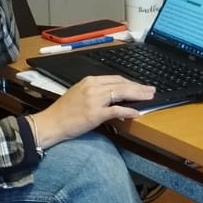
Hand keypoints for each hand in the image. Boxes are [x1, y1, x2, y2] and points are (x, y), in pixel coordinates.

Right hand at [31, 75, 156, 148]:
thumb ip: (96, 93)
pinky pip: (115, 110)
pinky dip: (128, 110)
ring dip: (138, 95)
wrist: (50, 123)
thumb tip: (114, 97)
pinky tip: (137, 112)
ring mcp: (94, 100)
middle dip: (139, 87)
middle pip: (121, 84)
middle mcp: (92, 87)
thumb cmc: (63, 111)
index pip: (116, 78)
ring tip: (149, 97)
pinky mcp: (94, 114)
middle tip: (152, 90)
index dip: (131, 82)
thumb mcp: (79, 94)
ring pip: (121, 93)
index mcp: (89, 80)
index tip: (141, 86)